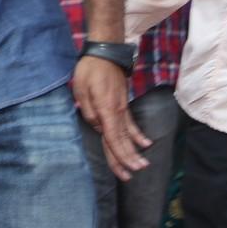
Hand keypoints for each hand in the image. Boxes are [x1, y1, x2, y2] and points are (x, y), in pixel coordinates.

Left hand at [72, 56, 150, 181]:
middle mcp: (117, 112)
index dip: (119, 156)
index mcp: (106, 110)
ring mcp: (122, 108)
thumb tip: (98, 127)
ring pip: (127, 134)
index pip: (112, 139)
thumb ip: (89, 112)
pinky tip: (145, 144)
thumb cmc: (89, 71)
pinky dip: (137, 135)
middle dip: (127, 159)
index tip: (126, 170)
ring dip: (134, 150)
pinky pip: (130, 124)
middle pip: (121, 140)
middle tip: (133, 174)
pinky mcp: (123, 104)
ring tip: (143, 165)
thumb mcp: (81, 90)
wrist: (105, 53)